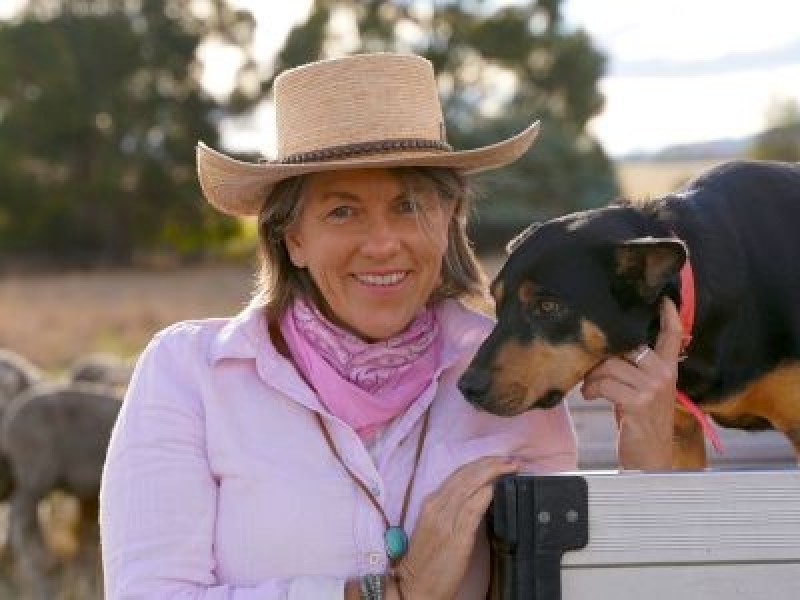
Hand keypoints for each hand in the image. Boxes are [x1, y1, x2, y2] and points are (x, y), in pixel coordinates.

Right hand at [391, 456, 518, 599]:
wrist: (415, 587)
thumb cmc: (425, 561)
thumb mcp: (434, 527)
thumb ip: (450, 510)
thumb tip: (475, 496)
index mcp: (431, 503)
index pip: (458, 474)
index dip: (479, 464)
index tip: (497, 460)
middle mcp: (437, 506)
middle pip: (466, 475)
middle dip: (490, 463)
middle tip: (510, 459)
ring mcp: (445, 520)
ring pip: (471, 486)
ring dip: (493, 473)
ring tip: (510, 467)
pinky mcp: (456, 537)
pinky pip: (473, 508)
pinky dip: (486, 494)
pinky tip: (497, 487)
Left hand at [581, 298, 682, 469]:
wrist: (649, 460)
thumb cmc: (640, 423)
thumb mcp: (643, 392)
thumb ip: (634, 369)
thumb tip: (606, 351)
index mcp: (669, 369)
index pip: (673, 335)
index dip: (668, 315)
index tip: (664, 298)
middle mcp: (664, 375)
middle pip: (626, 346)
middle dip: (602, 357)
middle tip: (592, 372)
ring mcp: (653, 388)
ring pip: (610, 365)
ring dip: (592, 376)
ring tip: (590, 388)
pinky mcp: (638, 403)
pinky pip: (605, 383)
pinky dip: (592, 389)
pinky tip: (591, 396)